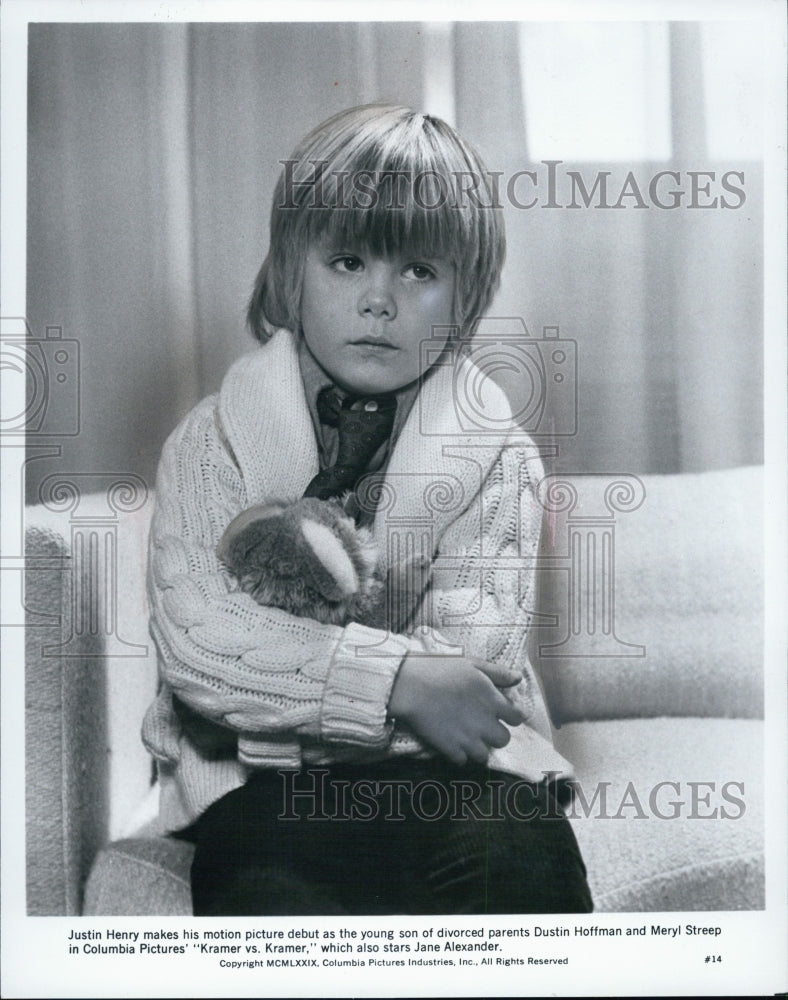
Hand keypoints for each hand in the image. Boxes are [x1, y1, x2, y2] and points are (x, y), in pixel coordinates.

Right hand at [388, 653, 524, 764]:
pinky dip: (458, 754)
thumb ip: (498, 673)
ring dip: (478, 747)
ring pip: (484, 755)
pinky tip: (451, 742)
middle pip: (503, 740)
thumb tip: (518, 678)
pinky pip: (462, 761)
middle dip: (496, 734)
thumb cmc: (439, 669)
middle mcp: (484, 723)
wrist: (409, 685)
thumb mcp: (472, 663)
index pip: (517, 718)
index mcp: (492, 701)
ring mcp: (467, 739)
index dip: (512, 716)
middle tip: (483, 725)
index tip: (504, 713)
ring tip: (466, 736)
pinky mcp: (449, 749)